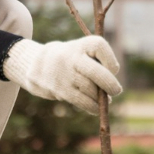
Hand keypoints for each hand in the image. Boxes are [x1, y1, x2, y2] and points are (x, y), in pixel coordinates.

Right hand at [2, 36, 122, 111]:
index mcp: (79, 45)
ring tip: (105, 100)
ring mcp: (64, 74)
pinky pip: (81, 101)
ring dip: (100, 98)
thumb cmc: (70, 59)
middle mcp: (71, 57)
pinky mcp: (60, 90)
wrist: (37, 64)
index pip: (99, 46)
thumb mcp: (82, 52)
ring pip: (90, 89)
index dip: (110, 59)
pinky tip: (97, 108)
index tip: (114, 69)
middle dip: (110, 84)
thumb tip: (112, 86)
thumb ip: (98, 63)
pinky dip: (92, 106)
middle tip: (116, 90)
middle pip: (96, 72)